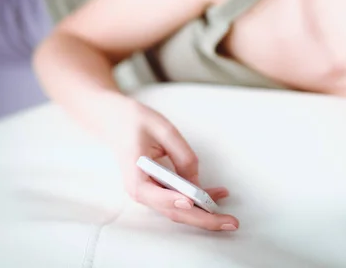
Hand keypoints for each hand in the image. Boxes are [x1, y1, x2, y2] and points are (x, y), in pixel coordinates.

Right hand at [103, 96, 238, 230]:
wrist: (116, 122)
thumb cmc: (137, 123)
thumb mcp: (164, 131)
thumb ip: (183, 156)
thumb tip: (196, 182)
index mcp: (136, 177)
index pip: (157, 196)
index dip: (176, 201)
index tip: (191, 201)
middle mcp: (141, 191)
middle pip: (174, 211)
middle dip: (203, 219)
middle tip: (229, 223)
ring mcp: (150, 194)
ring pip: (179, 211)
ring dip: (205, 214)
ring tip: (229, 219)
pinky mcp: (158, 190)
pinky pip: (180, 200)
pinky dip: (199, 202)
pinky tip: (218, 196)